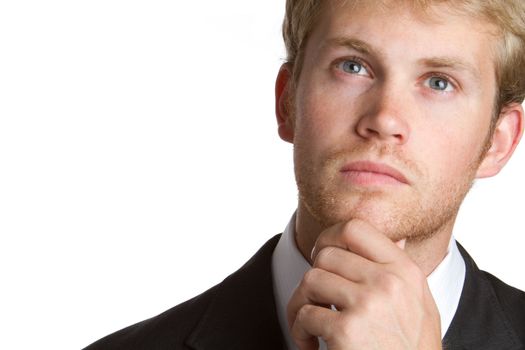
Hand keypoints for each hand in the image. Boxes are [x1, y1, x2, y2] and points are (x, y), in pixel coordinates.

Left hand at [287, 220, 441, 349]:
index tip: (322, 257)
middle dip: (313, 278)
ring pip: (310, 280)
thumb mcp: (420, 307)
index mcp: (405, 272)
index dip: (329, 237)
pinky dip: (299, 332)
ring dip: (301, 305)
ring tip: (310, 326)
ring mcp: (368, 305)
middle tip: (314, 300)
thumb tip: (396, 238)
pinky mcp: (346, 331)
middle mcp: (388, 283)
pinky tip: (311, 347)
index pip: (355, 228)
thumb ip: (402, 273)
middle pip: (326, 255)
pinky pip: (304, 314)